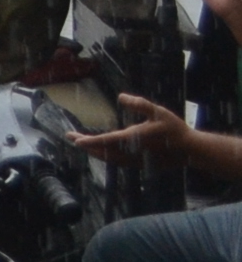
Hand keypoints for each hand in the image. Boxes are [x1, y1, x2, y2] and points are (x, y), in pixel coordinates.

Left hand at [79, 94, 197, 163]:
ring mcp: (135, 161)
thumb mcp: (158, 112)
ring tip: (82, 144)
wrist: (190, 150)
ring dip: (95, 151)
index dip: (89, 141)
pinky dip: (106, 157)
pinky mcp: (139, 165)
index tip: (74, 139)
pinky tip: (102, 152)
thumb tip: (120, 96)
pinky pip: (117, 162)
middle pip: (103, 150)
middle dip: (86, 144)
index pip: (106, 141)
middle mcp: (131, 152)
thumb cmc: (174, 129)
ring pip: (109, 158)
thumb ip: (139, 104)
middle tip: (71, 137)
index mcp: (134, 139)